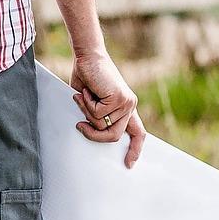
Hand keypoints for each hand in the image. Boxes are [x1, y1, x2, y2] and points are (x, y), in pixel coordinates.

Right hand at [69, 49, 146, 167]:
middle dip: (94, 134)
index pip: (138, 132)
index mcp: (126, 107)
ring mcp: (126, 102)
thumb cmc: (87, 76)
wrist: (88, 55)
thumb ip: (97, 117)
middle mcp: (129, 106)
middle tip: (80, 126)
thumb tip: (91, 131)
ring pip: (102, 125)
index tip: (129, 164)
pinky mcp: (119, 98)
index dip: (135, 149)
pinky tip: (89, 90)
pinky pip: (97, 114)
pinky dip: (87, 103)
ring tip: (85, 95)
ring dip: (87, 111)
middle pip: (114, 136)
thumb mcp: (92, 102)